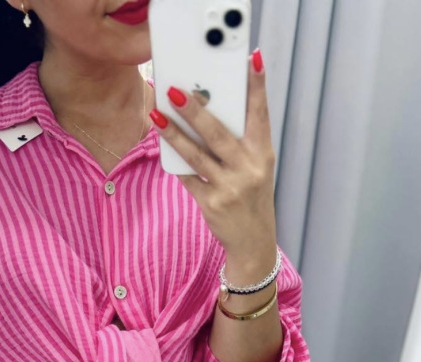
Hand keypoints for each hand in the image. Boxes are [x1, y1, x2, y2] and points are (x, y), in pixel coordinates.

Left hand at [149, 48, 277, 257]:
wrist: (253, 242)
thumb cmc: (252, 197)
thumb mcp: (257, 168)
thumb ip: (240, 143)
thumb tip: (208, 110)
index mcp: (262, 154)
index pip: (261, 114)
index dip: (257, 87)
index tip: (251, 60)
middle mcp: (249, 169)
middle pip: (218, 133)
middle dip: (195, 110)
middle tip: (174, 90)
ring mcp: (230, 187)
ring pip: (197, 155)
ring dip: (175, 134)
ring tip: (157, 115)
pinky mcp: (212, 203)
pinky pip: (189, 177)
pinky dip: (175, 162)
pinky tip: (162, 145)